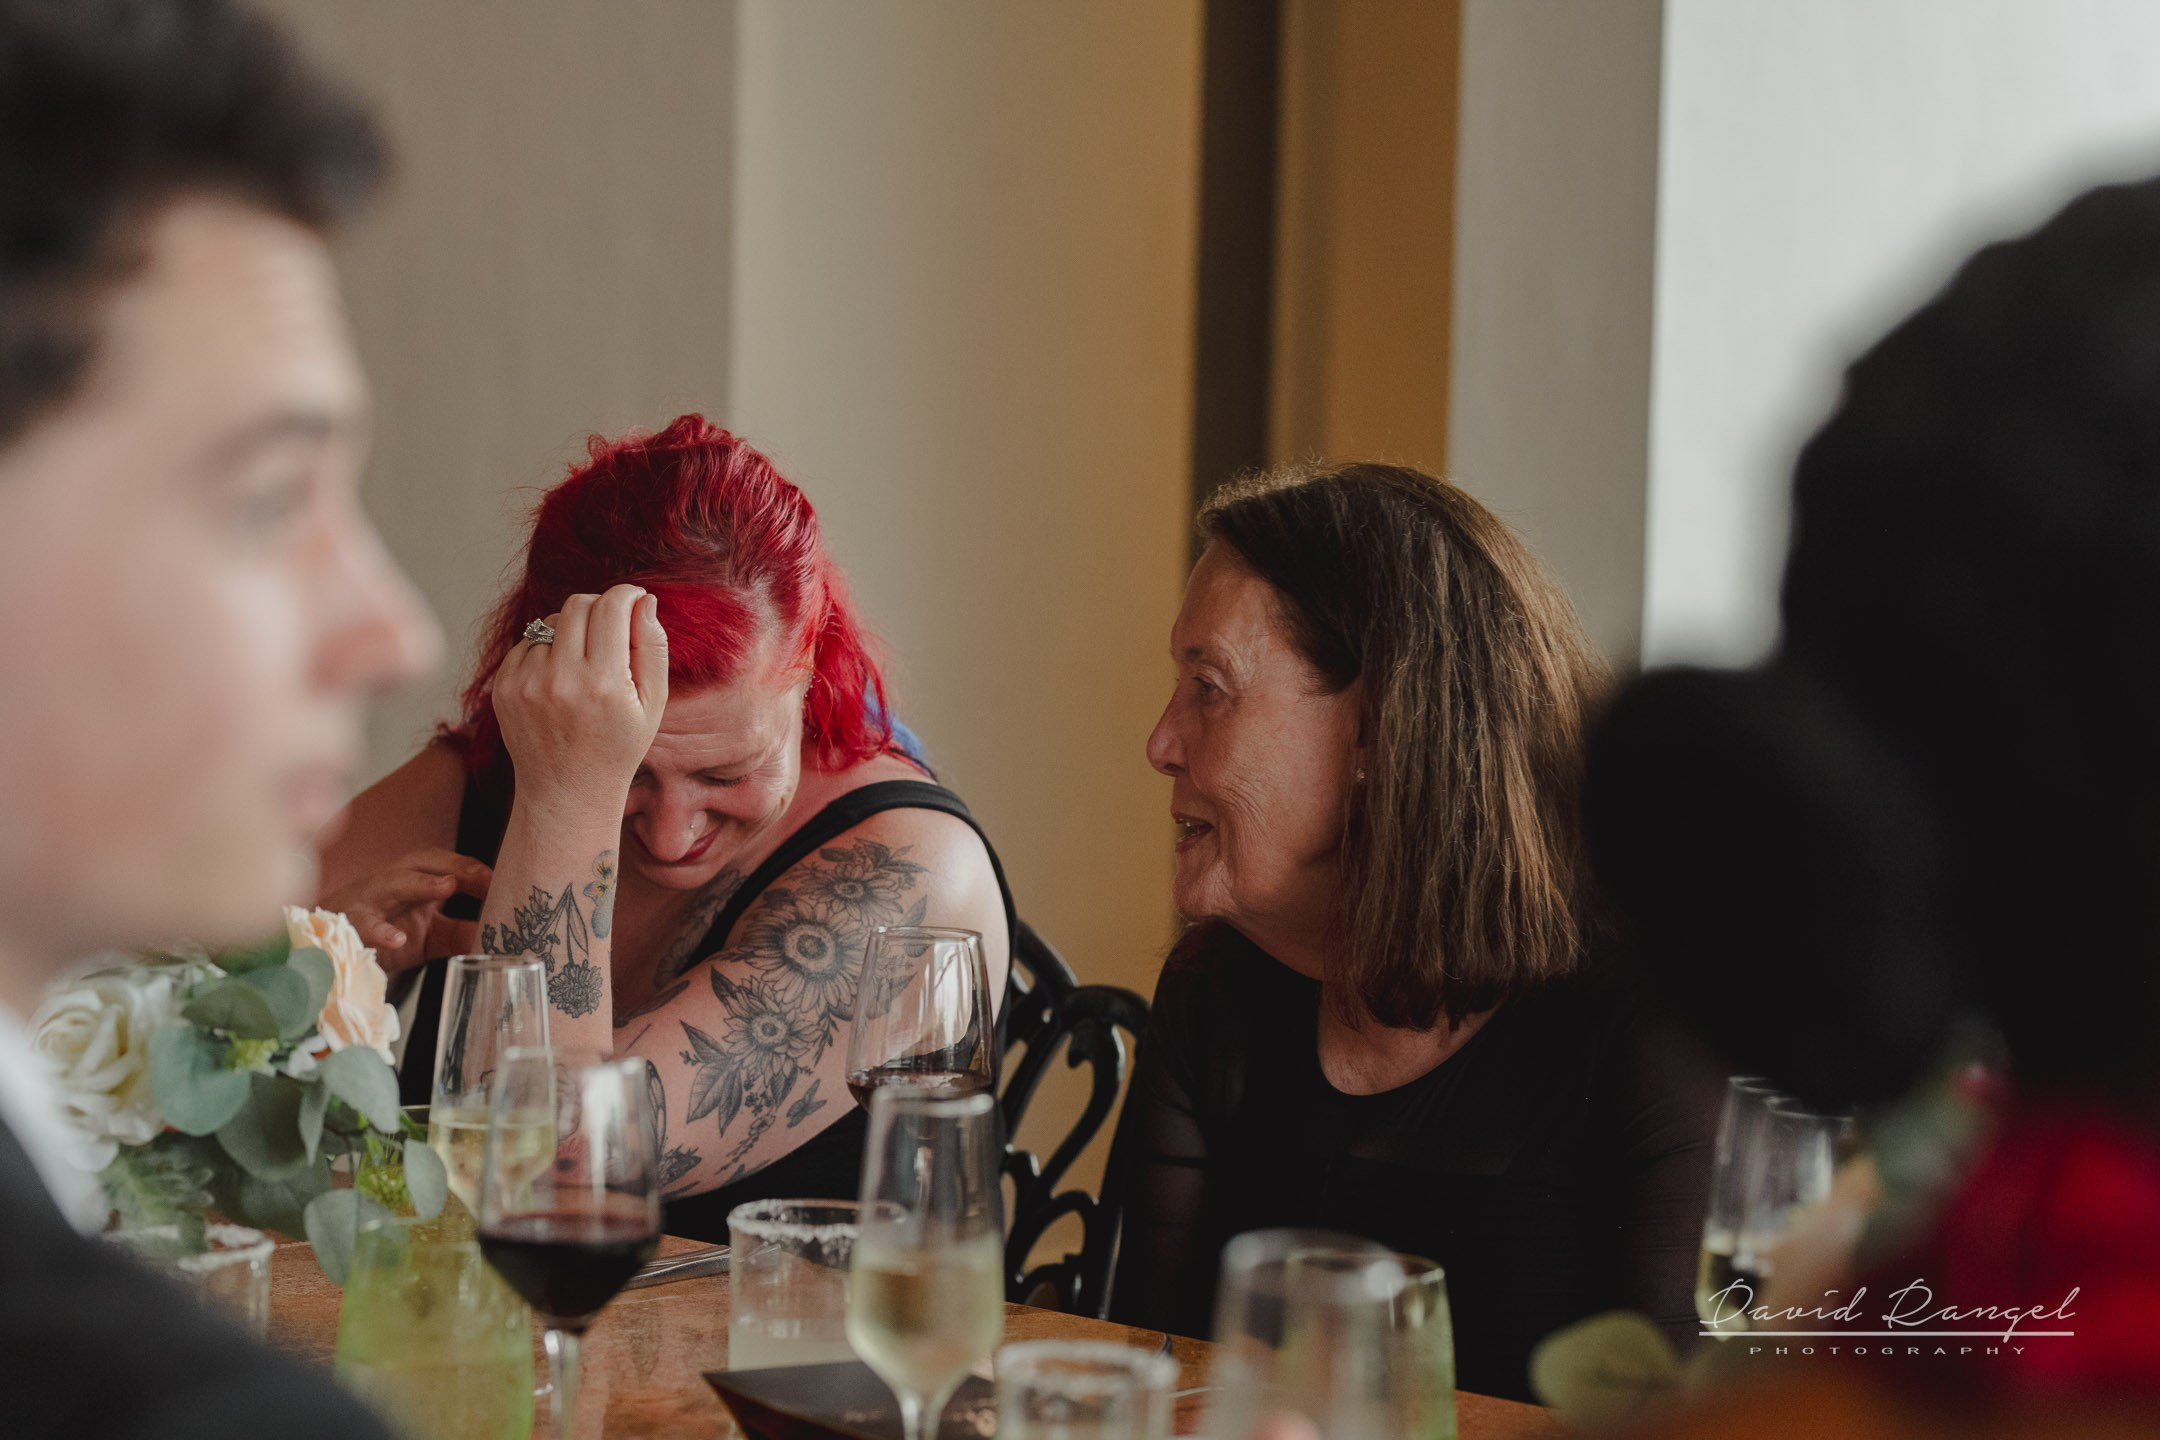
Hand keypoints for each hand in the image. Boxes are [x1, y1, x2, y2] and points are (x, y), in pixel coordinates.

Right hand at [319, 847, 491, 975]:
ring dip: (420, 883)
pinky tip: (397, 939)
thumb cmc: (382, 933)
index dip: (469, 868)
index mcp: (411, 881)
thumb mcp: (428, 937)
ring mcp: (366, 901)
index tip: (498, 881)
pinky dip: (379, 930)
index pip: (443, 864)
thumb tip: (497, 937)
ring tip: (446, 887)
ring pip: (391, 882)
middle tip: (480, 877)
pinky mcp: (346, 925)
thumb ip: (459, 934)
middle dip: (452, 865)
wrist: (327, 949)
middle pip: (420, 863)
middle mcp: (389, 883)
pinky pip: (362, 923)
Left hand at [491, 584, 668, 812]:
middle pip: (577, 604)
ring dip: (571, 631)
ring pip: (550, 622)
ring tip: (584, 664)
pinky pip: (526, 643)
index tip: (633, 599)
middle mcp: (561, 680)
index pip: (610, 607)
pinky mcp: (503, 688)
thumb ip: (653, 648)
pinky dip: (545, 651)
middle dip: (599, 606)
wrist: (566, 792)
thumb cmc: (617, 747)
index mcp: (604, 684)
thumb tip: (644, 600)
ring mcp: (526, 684)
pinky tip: (558, 680)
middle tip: (610, 627)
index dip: (625, 595)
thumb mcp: (653, 704)